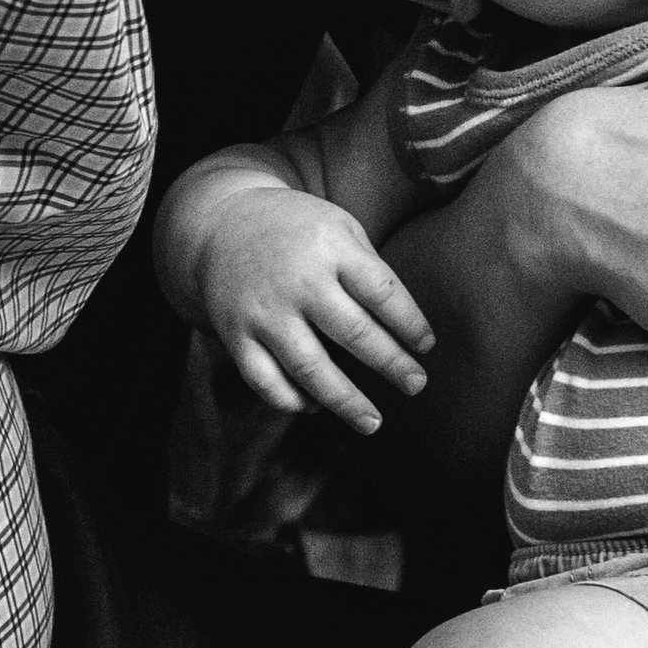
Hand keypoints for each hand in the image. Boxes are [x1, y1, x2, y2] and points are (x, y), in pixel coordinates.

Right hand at [197, 185, 433, 434]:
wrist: (221, 224)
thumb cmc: (297, 230)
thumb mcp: (339, 226)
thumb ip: (368, 269)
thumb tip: (404, 328)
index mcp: (330, 246)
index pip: (382, 292)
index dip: (409, 324)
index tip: (426, 346)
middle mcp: (297, 281)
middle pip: (353, 333)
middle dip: (391, 364)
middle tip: (416, 384)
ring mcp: (264, 311)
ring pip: (309, 368)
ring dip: (346, 401)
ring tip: (373, 422)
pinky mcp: (236, 334)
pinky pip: (265, 380)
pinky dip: (291, 401)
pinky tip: (315, 407)